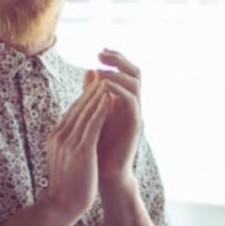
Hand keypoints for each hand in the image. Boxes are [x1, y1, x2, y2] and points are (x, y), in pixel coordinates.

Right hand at [41, 83, 111, 223]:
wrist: (61, 205)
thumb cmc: (66, 184)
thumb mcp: (66, 157)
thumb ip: (70, 140)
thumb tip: (76, 130)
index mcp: (57, 136)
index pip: (73, 111)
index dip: (85, 96)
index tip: (95, 83)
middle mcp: (61, 135)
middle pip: (78, 107)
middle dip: (91, 89)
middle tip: (102, 72)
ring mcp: (69, 142)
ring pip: (85, 112)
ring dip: (97, 94)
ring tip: (108, 79)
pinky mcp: (80, 150)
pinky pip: (92, 125)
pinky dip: (100, 110)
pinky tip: (109, 99)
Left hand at [91, 50, 143, 192]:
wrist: (104, 173)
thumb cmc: (97, 145)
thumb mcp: (93, 113)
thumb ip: (93, 93)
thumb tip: (89, 70)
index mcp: (123, 100)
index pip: (125, 72)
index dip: (115, 59)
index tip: (99, 51)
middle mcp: (132, 105)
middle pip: (135, 72)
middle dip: (119, 60)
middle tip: (101, 53)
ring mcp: (135, 114)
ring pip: (135, 84)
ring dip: (118, 73)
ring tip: (101, 69)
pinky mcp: (135, 125)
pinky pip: (132, 101)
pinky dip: (119, 91)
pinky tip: (105, 86)